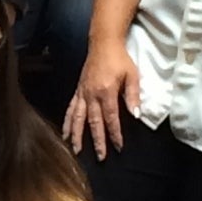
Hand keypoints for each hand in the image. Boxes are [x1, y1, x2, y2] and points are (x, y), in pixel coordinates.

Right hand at [62, 38, 138, 159]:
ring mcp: (82, 93)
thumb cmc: (120, 59)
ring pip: (77, 118)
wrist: (103, 43)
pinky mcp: (78, 91)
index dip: (115, 134)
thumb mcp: (132, 75)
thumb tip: (136, 115)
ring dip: (77, 135)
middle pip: (93, 122)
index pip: (111, 118)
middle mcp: (91, 95)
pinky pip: (70, 109)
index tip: (119, 147)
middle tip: (100, 157)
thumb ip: (133, 96)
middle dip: (97, 141)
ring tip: (75, 150)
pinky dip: (67, 122)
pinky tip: (65, 133)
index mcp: (106, 92)